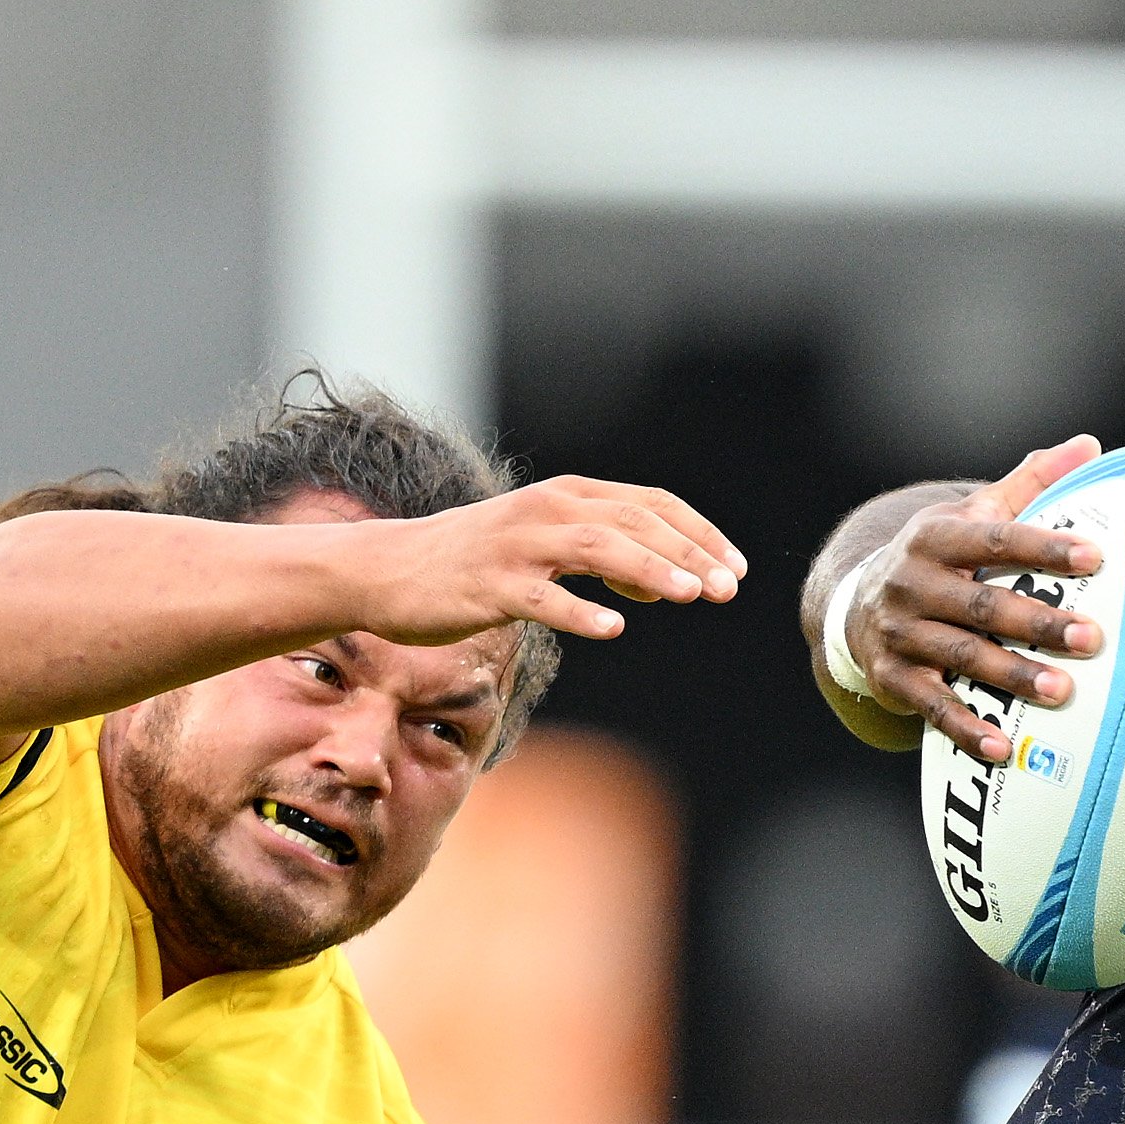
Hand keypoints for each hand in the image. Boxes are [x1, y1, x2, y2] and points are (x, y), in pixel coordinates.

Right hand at [354, 477, 743, 647]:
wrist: (389, 571)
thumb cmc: (474, 562)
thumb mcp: (545, 546)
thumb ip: (603, 557)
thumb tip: (660, 582)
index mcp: (567, 496)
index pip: (649, 504)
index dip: (697, 533)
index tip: (735, 567)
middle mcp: (546, 511)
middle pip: (631, 523)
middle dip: (686, 553)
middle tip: (727, 588)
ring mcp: (516, 547)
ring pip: (593, 549)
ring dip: (646, 570)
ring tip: (689, 595)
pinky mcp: (488, 586)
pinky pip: (541, 598)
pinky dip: (579, 610)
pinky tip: (614, 627)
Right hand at [839, 437, 1110, 762]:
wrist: (855, 605)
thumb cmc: (937, 558)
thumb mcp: (971, 514)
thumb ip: (1029, 483)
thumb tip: (1091, 444)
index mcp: (935, 538)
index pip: (995, 539)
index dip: (1044, 547)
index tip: (1095, 559)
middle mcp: (910, 583)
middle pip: (981, 604)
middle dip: (1037, 622)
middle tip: (1091, 638)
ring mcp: (898, 633)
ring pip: (962, 656)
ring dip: (1012, 675)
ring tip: (1063, 690)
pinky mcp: (891, 678)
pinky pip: (932, 706)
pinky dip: (966, 727)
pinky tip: (1002, 745)